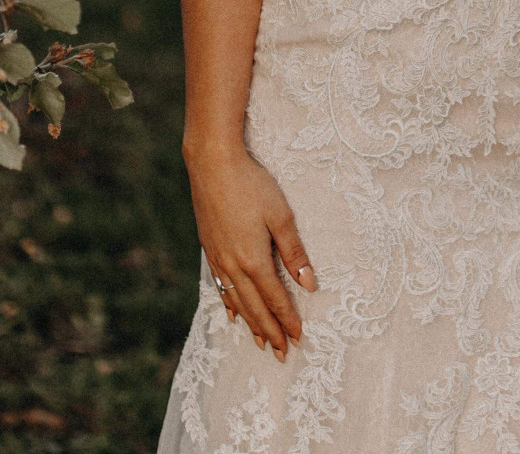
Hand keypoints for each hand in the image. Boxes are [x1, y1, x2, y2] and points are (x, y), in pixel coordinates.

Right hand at [184, 143, 316, 359]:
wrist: (212, 164)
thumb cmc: (252, 184)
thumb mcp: (281, 215)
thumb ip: (295, 252)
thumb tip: (310, 285)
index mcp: (253, 259)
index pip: (274, 299)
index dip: (287, 320)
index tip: (299, 338)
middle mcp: (233, 265)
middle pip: (254, 307)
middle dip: (270, 332)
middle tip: (282, 354)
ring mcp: (218, 258)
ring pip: (236, 301)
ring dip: (250, 324)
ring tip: (262, 343)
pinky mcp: (209, 248)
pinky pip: (220, 286)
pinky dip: (229, 304)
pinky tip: (233, 314)